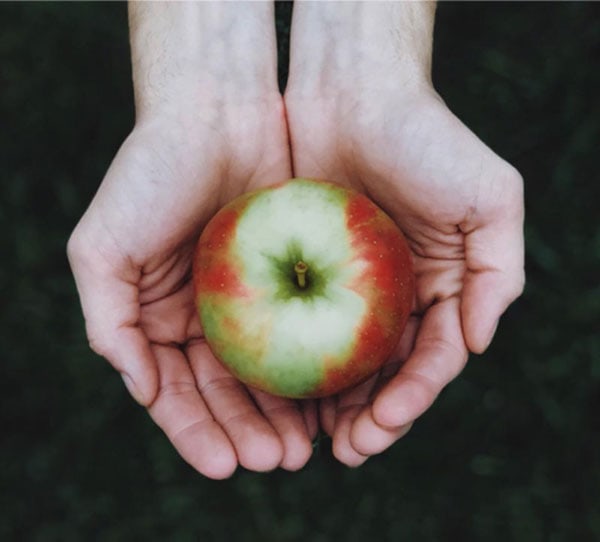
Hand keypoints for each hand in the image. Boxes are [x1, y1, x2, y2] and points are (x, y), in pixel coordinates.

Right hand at [68, 3, 315, 478]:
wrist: (215, 111)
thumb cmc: (152, 173)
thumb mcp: (102, 247)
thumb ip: (108, 321)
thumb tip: (138, 388)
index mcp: (161, 320)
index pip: (176, 393)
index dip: (197, 433)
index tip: (224, 466)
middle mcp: (208, 318)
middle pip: (227, 393)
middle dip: (249, 433)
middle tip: (280, 461)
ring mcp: (253, 300)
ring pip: (271, 372)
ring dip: (285, 413)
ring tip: (307, 447)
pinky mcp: (296, 276)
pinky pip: (308, 331)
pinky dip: (315, 367)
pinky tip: (332, 397)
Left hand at [285, 2, 524, 465]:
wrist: (354, 92)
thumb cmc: (427, 139)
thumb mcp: (490, 199)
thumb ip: (498, 273)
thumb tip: (478, 344)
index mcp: (438, 290)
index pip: (429, 360)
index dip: (411, 398)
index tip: (384, 423)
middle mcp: (393, 297)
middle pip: (383, 373)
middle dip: (369, 417)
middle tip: (347, 449)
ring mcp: (346, 288)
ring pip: (339, 362)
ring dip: (330, 405)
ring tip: (313, 440)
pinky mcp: (300, 272)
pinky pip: (294, 327)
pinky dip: (292, 363)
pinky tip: (280, 391)